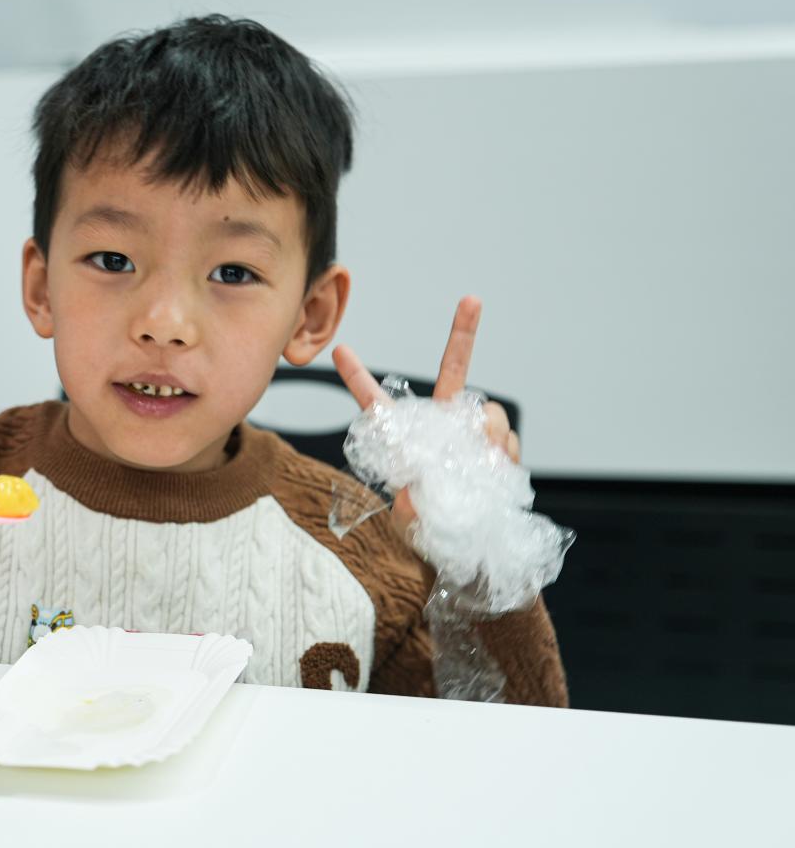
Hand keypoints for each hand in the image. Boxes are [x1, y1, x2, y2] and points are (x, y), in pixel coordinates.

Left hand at [330, 296, 519, 538]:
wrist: (468, 548)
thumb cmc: (430, 530)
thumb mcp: (411, 527)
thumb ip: (408, 511)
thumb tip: (413, 495)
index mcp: (404, 438)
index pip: (376, 403)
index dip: (357, 378)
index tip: (339, 350)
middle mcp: (439, 426)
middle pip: (454, 371)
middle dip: (464, 333)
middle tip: (472, 299)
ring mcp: (472, 433)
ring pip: (489, 411)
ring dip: (491, 431)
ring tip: (485, 459)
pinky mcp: (500, 449)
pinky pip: (508, 439)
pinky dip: (506, 455)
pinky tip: (497, 472)